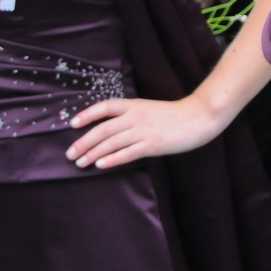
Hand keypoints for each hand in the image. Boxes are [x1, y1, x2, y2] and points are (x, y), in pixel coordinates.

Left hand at [65, 94, 226, 169]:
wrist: (199, 116)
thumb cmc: (175, 115)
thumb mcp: (150, 109)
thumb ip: (131, 117)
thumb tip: (109, 130)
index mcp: (135, 105)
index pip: (105, 107)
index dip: (87, 115)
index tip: (73, 124)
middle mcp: (136, 117)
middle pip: (103, 129)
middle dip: (83, 142)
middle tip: (70, 154)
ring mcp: (144, 131)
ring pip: (111, 143)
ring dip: (93, 154)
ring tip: (80, 163)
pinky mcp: (153, 145)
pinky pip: (128, 153)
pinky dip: (113, 159)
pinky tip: (101, 165)